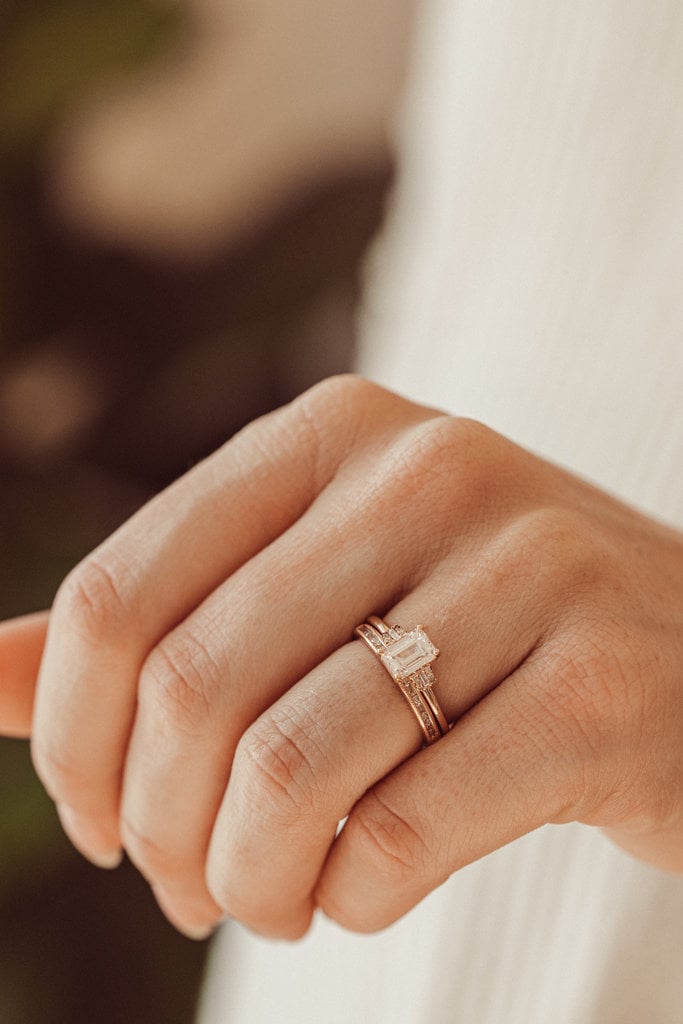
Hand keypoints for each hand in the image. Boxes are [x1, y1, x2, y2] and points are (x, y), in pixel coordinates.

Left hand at [3, 376, 682, 940]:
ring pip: (291, 767)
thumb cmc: (474, 628)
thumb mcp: (314, 590)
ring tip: (265, 899)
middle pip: (192, 688)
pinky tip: (358, 892)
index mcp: (333, 432)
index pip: (119, 594)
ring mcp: (527, 567)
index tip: (98, 819)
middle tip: (187, 882)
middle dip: (157, 827)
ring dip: (247, 876)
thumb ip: (154, 629)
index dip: (74, 739)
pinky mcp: (601, 686)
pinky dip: (349, 898)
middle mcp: (428, 469)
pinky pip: (401, 831)